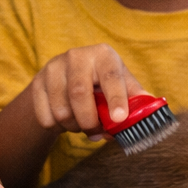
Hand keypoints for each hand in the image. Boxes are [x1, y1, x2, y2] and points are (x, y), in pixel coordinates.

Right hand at [30, 44, 145, 136]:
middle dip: (89, 121)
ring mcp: (53, 68)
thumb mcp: (121, 83)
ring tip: (81, 124)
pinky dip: (57, 127)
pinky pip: (45, 117)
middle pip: (79, 94)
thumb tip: (151, 110)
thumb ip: (135, 98)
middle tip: (96, 132)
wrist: (66, 77)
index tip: (120, 119)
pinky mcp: (37, 82)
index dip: (116, 98)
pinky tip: (65, 120)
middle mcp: (77, 56)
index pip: (111, 76)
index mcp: (103, 55)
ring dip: (74, 126)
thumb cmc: (101, 82)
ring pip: (61, 110)